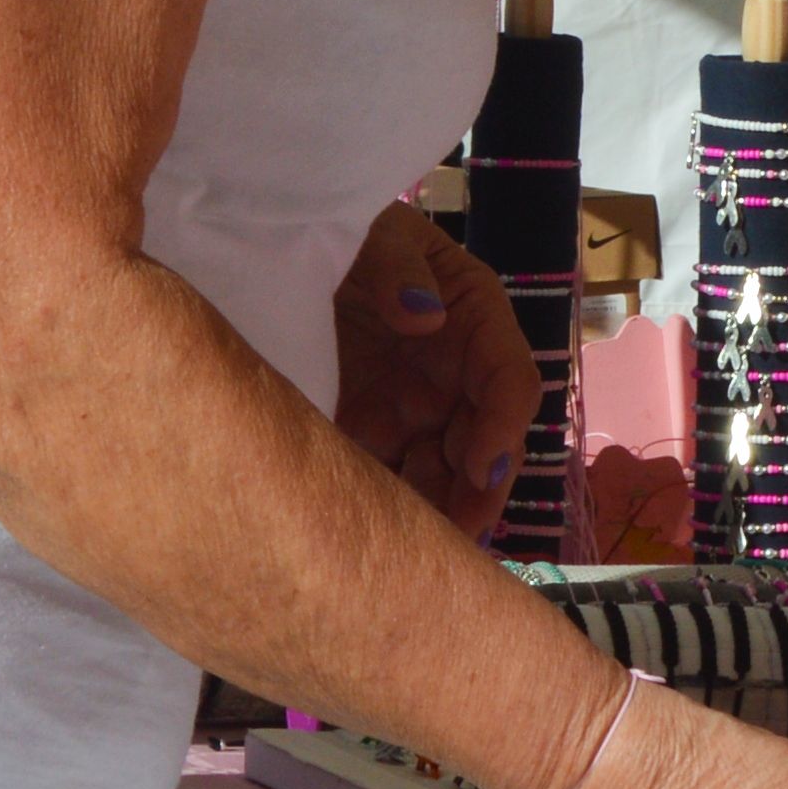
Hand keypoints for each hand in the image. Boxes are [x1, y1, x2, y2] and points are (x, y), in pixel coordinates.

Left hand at [332, 202, 537, 541]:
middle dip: (477, 493)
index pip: (509, 380)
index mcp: (475, 319)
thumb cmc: (349, 229)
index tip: (481, 468)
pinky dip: (386, 516)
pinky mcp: (367, 432)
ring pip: (442, 475)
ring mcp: (412, 408)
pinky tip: (371, 549)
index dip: (503, 427)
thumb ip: (398, 262)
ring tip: (415, 560)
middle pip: (483, 444)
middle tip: (458, 539)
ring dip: (437, 516)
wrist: (278, 241)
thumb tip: (423, 315)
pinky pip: (387, 481)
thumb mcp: (376, 229)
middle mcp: (454, 374)